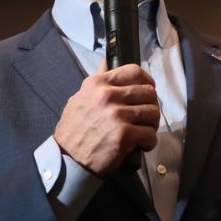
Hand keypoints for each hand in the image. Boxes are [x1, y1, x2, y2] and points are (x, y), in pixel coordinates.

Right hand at [55, 61, 159, 175]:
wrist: (68, 157)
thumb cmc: (74, 129)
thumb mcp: (80, 97)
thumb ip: (97, 82)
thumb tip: (105, 62)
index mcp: (98, 83)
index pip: (134, 71)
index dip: (147, 81)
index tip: (148, 91)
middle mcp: (108, 96)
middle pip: (148, 93)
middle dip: (151, 106)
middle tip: (146, 118)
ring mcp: (117, 115)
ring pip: (153, 112)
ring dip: (152, 124)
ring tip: (144, 131)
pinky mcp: (124, 134)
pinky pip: (150, 134)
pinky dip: (149, 141)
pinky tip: (142, 145)